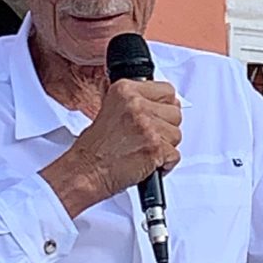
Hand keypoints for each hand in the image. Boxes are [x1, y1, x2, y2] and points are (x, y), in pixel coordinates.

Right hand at [41, 79, 181, 216]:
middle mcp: (136, 105)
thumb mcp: (112, 109)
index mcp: (125, 90)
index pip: (167, 90)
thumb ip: (137, 102)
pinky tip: (148, 163)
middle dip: (165, 128)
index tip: (156, 116)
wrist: (85, 172)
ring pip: (176, 134)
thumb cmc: (94, 148)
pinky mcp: (155, 147)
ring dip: (165, 146)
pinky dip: (165, 164)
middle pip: (175, 112)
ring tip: (144, 149)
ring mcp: (146, 126)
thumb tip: (163, 104)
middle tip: (146, 137)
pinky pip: (175, 155)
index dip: (163, 107)